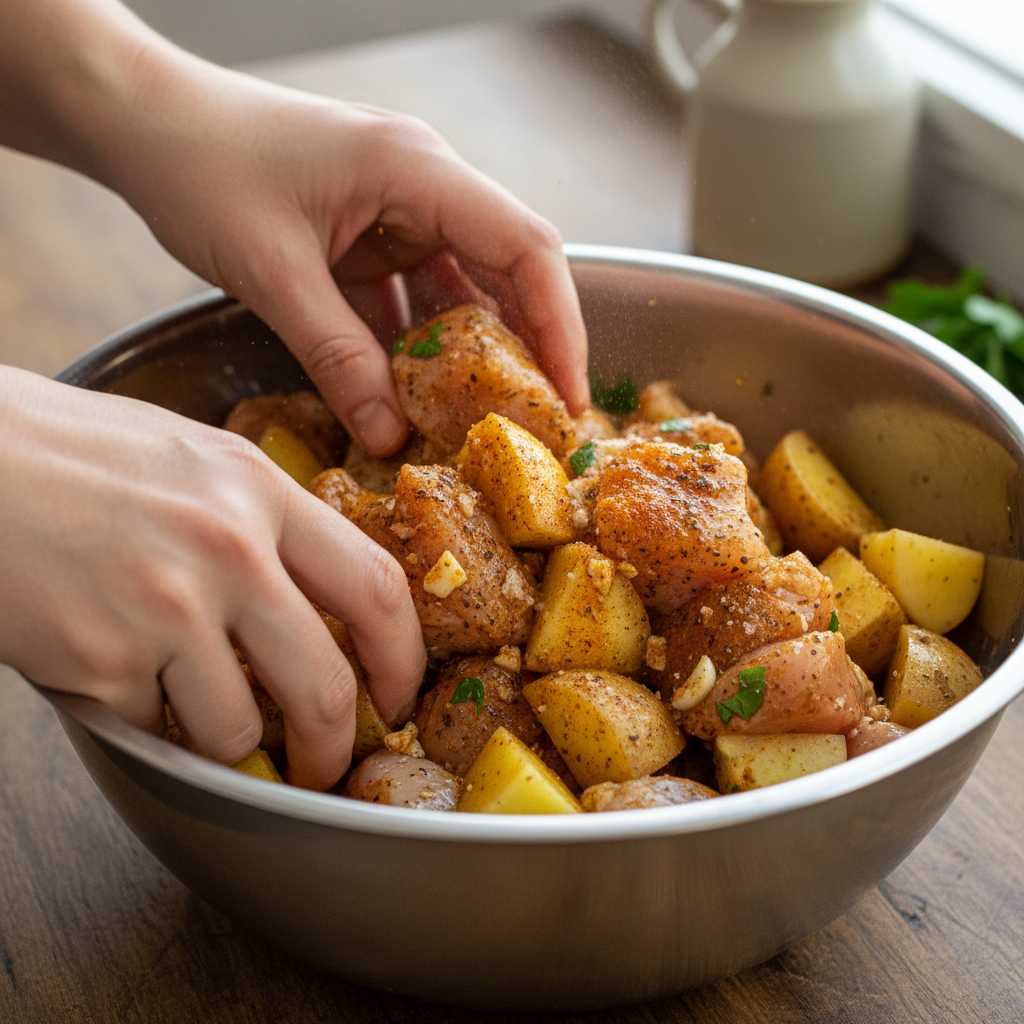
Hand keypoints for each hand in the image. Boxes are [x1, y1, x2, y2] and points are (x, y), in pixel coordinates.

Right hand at [0, 368, 424, 789]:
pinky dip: (144, 723)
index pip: (375, 589)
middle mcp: (227, 547)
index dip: (402, 659)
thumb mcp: (193, 459)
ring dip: (227, 745)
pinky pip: (151, 728)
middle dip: (332, 747)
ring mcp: (166, 605)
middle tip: (322, 764)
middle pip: (325, 685)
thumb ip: (260, 519)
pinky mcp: (100, 657)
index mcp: (258, 490)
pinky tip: (116, 678)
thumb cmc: (69, 453)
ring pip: (237, 728)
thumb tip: (314, 598)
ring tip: (197, 716)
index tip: (397, 695)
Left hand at [91, 47, 588, 454]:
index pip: (524, 246)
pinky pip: (413, 299)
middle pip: (508, 270)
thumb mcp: (271, 271)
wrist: (142, 122)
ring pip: (461, 290)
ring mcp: (397, 210)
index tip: (568, 397)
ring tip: (482, 422)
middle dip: (527, 348)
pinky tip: (415, 395)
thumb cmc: (199, 165)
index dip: (559, 325)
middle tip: (536, 423)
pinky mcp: (369, 236)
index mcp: (416, 169)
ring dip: (469, 354)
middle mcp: (423, 184)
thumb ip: (336, 356)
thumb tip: (391, 435)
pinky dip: (417, 348)